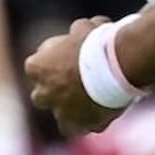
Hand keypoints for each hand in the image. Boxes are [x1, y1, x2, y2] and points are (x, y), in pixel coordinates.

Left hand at [24, 18, 127, 137]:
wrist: (118, 64)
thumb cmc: (100, 42)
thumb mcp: (85, 28)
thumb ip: (77, 34)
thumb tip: (83, 32)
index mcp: (37, 67)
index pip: (37, 64)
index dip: (54, 59)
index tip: (69, 55)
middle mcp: (43, 93)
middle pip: (42, 94)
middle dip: (55, 89)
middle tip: (77, 79)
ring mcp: (61, 112)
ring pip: (61, 115)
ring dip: (72, 109)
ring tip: (94, 98)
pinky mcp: (81, 125)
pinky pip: (84, 126)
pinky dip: (93, 120)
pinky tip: (107, 108)